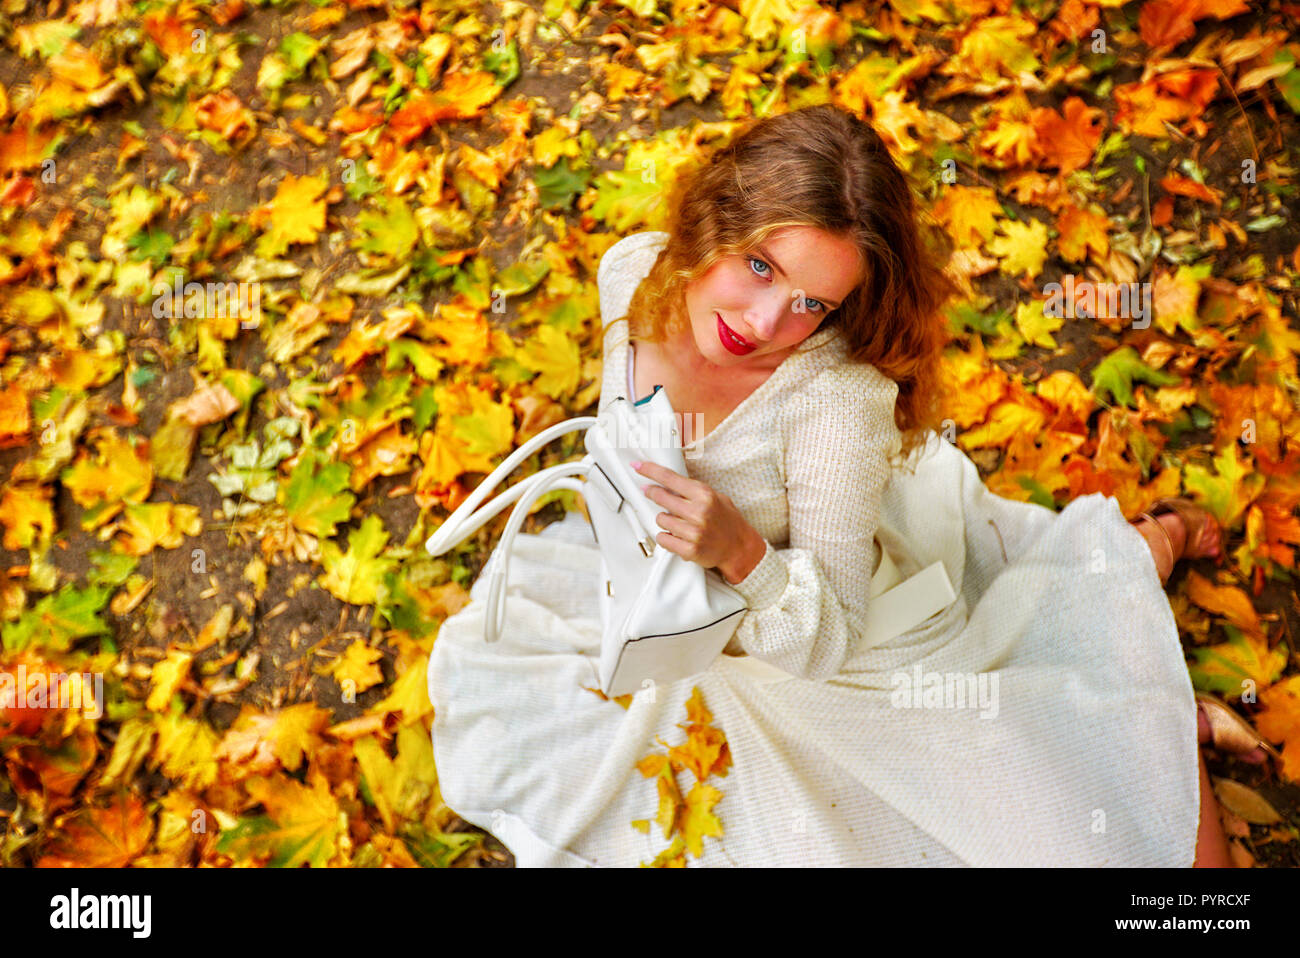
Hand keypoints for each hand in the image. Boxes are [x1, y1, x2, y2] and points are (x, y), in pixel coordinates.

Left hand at [631, 459, 766, 584]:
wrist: (740, 548)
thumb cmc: (727, 521)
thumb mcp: (715, 497)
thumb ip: (692, 491)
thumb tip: (665, 483)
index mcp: (705, 495)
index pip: (670, 478)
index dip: (650, 470)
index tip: (637, 466)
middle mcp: (699, 512)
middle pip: (660, 497)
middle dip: (653, 493)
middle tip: (650, 491)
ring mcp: (694, 532)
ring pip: (660, 519)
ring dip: (664, 519)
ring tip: (678, 522)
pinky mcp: (689, 550)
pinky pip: (663, 539)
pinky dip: (666, 537)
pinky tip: (677, 536)